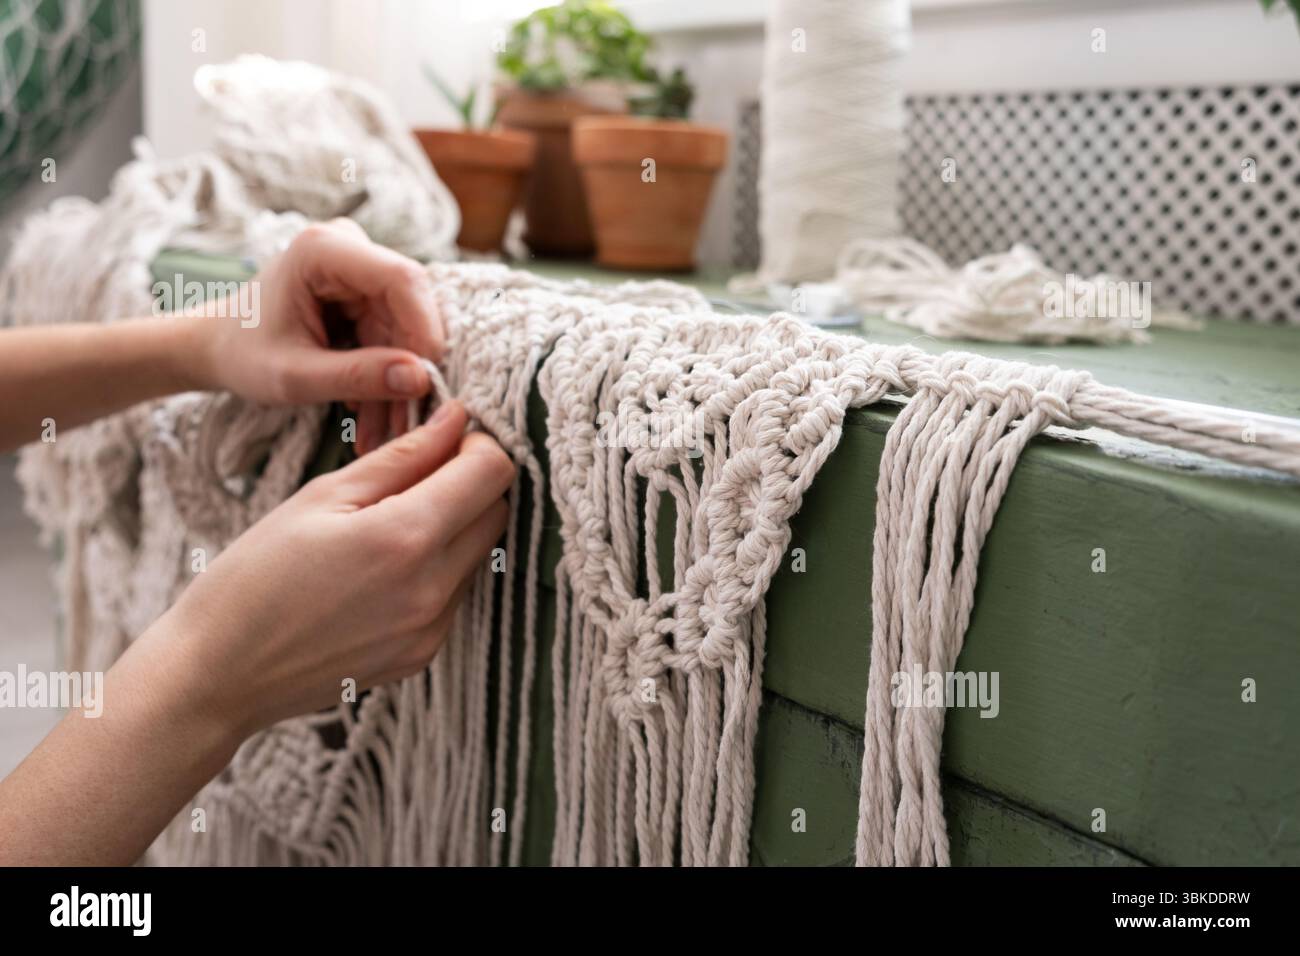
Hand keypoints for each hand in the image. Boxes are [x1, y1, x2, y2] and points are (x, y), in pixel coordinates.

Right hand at [139, 400, 512, 740]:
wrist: (218, 674)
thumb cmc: (255, 576)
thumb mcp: (322, 496)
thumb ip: (402, 456)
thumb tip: (455, 419)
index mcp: (407, 538)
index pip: (493, 472)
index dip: (475, 445)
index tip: (443, 438)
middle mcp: (433, 589)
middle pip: (496, 512)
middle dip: (471, 482)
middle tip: (416, 473)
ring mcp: (432, 629)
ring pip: (479, 554)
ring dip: (454, 527)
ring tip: (388, 523)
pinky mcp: (423, 654)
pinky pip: (455, 594)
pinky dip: (436, 569)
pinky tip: (382, 569)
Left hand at [191, 218, 443, 453]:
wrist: (220, 347)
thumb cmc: (244, 355)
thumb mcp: (295, 376)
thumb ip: (357, 376)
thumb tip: (421, 379)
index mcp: (323, 250)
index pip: (401, 279)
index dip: (425, 329)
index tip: (427, 382)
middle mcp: (349, 247)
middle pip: (410, 306)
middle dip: (412, 367)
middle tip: (407, 424)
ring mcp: (361, 268)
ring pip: (407, 328)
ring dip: (400, 382)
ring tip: (384, 432)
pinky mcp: (367, 292)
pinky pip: (396, 336)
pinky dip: (388, 377)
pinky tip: (375, 416)